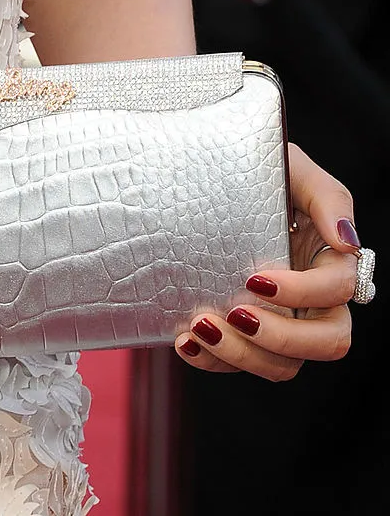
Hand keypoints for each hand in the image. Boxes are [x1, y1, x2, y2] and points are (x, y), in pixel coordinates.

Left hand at [174, 144, 358, 379]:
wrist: (207, 182)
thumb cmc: (258, 172)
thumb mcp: (293, 168)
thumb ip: (327, 196)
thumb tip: (346, 239)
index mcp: (330, 261)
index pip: (337, 291)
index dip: (303, 292)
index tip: (255, 278)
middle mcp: (313, 300)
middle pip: (327, 342)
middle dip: (281, 337)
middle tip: (235, 314)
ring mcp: (279, 321)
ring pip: (283, 365)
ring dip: (242, 355)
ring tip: (200, 328)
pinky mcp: (242, 334)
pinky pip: (239, 364)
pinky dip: (212, 361)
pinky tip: (185, 342)